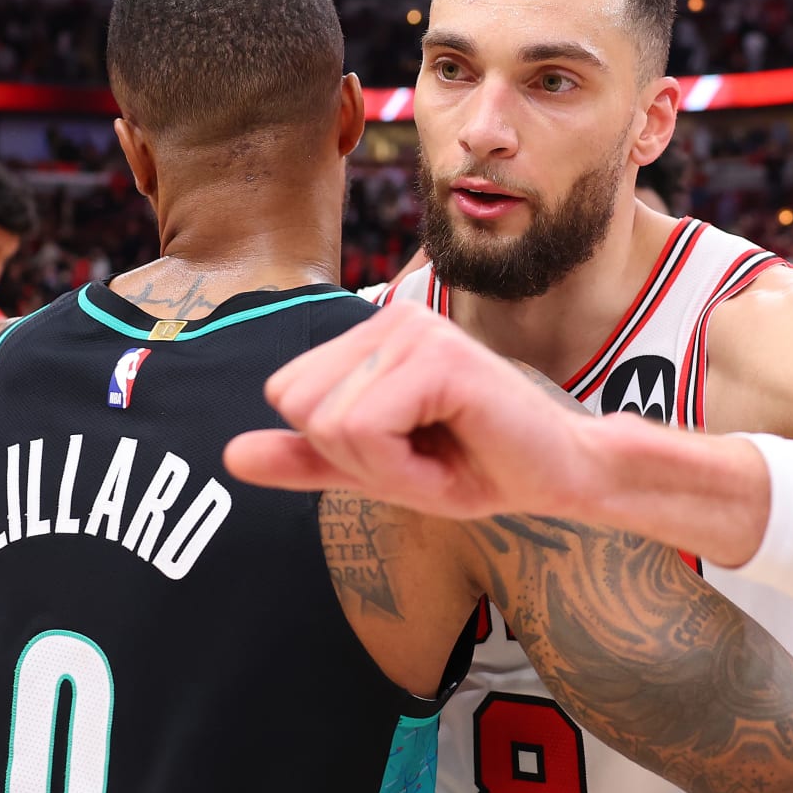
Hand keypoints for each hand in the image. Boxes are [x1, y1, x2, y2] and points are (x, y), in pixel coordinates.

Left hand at [224, 304, 600, 519]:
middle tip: (423, 454)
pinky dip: (401, 469)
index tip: (402, 450)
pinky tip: (450, 452)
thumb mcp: (374, 468)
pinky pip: (367, 431)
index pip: (287, 396)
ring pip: (332, 423)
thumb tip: (232, 454)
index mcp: (367, 335)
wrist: (561, 475)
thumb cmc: (477, 465)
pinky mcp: (438, 356)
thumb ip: (307, 457)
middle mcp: (388, 317)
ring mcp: (414, 329)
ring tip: (441, 451)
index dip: (337, 447)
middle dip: (356, 457)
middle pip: (300, 406)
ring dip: (385, 467)